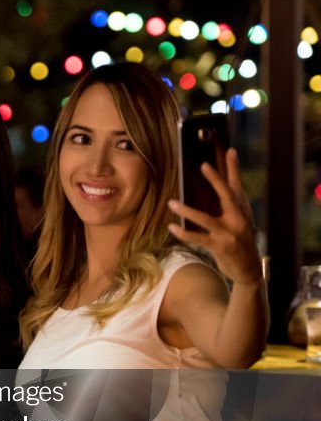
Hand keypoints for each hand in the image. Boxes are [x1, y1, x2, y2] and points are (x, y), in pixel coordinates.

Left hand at [167, 149, 261, 286]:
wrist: (248, 269)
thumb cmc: (240, 241)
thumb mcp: (240, 221)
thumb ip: (231, 204)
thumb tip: (224, 185)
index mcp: (242, 210)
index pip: (237, 186)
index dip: (233, 168)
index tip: (229, 151)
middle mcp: (238, 219)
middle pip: (227, 195)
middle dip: (216, 180)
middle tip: (205, 165)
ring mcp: (229, 233)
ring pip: (205, 219)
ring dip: (187, 210)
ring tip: (172, 202)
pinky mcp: (220, 246)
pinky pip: (198, 238)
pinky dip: (184, 233)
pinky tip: (172, 227)